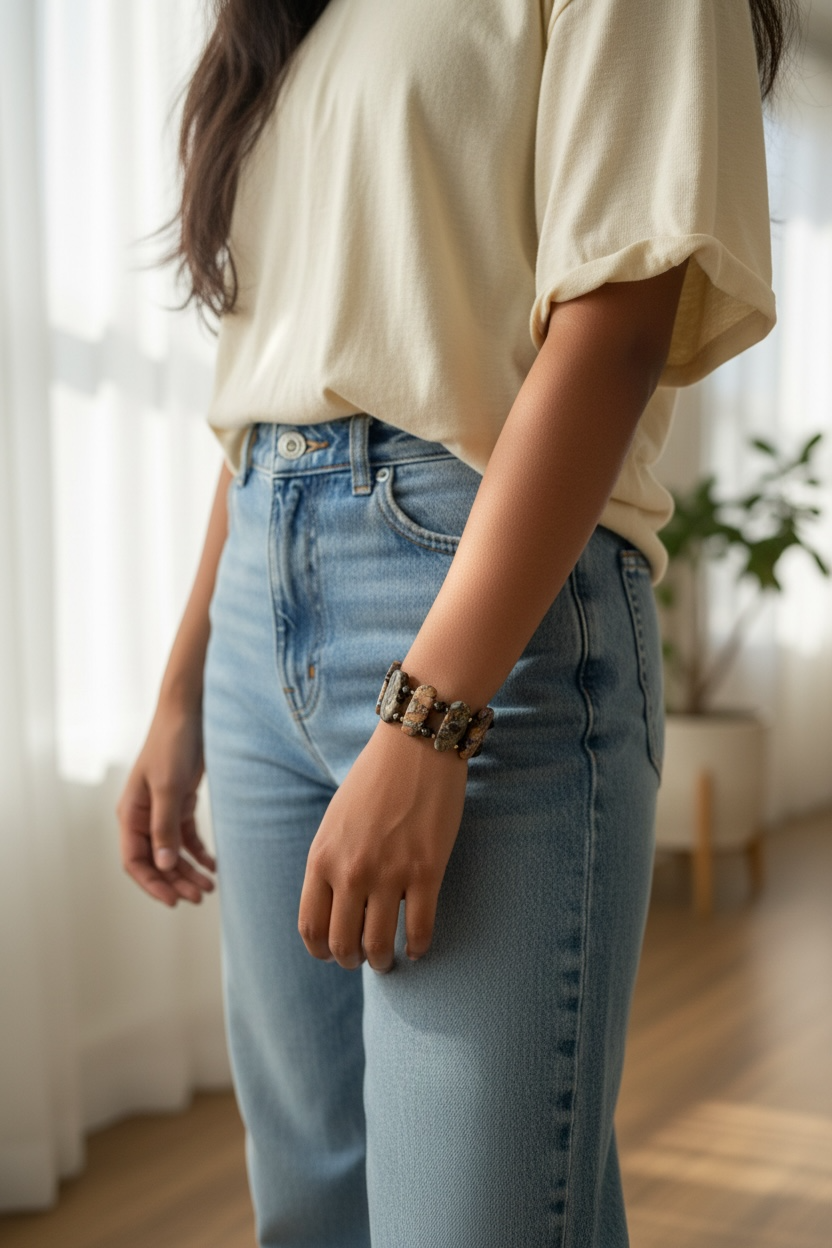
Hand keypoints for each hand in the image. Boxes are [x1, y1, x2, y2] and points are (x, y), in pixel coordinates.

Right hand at [116, 696, 216, 906]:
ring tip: (210, 887)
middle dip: (175, 882)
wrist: (188, 712)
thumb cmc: (173, 745)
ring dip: (188, 871)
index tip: (174, 901)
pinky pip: (185, 836)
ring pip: (172, 852)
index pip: (135, 861)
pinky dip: (198, 852)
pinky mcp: (180, 802)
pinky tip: (214, 865)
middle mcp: (142, 815)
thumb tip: (162, 865)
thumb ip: (165, 826)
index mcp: (130, 813)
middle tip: (199, 898)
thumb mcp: (168, 787)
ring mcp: (161, 809)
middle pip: (155, 861)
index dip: (152, 884)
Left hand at [298, 720, 468, 970]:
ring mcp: (389, 873)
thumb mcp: (334, 821)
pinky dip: (418, 947)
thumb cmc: (374, 780)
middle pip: (342, 944)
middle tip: (364, 960)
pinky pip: (420, 929)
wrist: (414, 746)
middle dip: (352, 961)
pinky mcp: (426, 870)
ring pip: (379, 945)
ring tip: (389, 960)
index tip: (333, 954)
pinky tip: (418, 948)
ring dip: (383, 962)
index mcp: (321, 857)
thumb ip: (330, 862)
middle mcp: (350, 871)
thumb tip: (336, 906)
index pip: (311, 927)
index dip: (321, 951)